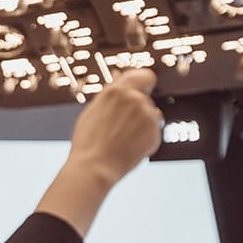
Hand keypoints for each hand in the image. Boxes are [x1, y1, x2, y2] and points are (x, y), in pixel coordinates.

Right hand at [33, 68, 161, 236]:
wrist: (94, 167)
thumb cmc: (88, 142)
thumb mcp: (93, 110)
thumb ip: (111, 93)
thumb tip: (120, 76)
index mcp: (117, 90)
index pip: (145, 76)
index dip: (143, 85)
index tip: (139, 92)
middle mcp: (135, 99)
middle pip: (146, 98)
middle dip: (137, 109)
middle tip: (120, 126)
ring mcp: (147, 116)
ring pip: (151, 115)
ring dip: (142, 124)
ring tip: (122, 139)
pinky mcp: (155, 133)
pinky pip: (153, 132)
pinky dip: (145, 139)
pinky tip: (129, 146)